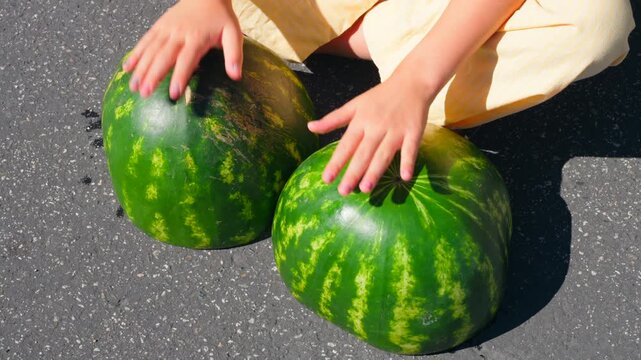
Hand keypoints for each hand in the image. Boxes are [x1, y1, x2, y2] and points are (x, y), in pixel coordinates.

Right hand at [122, 0, 242, 99]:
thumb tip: (236, 76)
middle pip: (163, 57)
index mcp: (197, 38)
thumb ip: (234, 55)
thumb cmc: (220, 17)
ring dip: (141, 69)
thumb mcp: (233, 33)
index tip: (173, 94)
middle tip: (145, 94)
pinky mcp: (159, 27)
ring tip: (134, 87)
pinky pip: (145, 41)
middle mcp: (178, 34)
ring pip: (151, 50)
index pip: (186, 60)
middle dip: (153, 76)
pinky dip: (135, 54)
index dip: (179, 76)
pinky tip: (127, 68)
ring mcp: (166, 30)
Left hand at [307, 69, 433, 195]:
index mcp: (360, 121)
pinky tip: (405, 177)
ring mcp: (395, 130)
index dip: (336, 162)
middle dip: (352, 173)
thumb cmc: (380, 97)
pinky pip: (410, 149)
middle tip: (343, 191)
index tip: (326, 179)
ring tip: (365, 188)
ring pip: (383, 154)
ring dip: (375, 171)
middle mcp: (376, 127)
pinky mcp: (414, 132)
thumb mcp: (354, 105)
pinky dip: (408, 162)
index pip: (346, 145)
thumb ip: (333, 119)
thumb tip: (310, 127)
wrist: (411, 83)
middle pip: (363, 153)